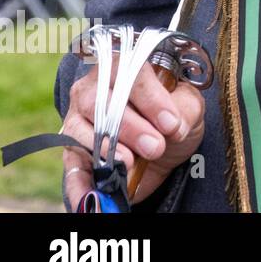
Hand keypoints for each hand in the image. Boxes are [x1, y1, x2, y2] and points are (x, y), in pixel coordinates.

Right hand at [61, 58, 204, 208]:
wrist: (165, 146)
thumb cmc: (175, 115)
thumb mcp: (190, 108)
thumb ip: (185, 110)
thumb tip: (172, 126)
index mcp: (127, 67)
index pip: (130, 73)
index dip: (150, 99)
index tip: (170, 123)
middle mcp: (95, 88)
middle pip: (101, 101)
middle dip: (130, 127)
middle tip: (155, 147)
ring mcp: (79, 119)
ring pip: (81, 129)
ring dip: (107, 148)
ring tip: (130, 163)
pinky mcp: (72, 151)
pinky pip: (70, 166)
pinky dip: (79, 182)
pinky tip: (93, 193)